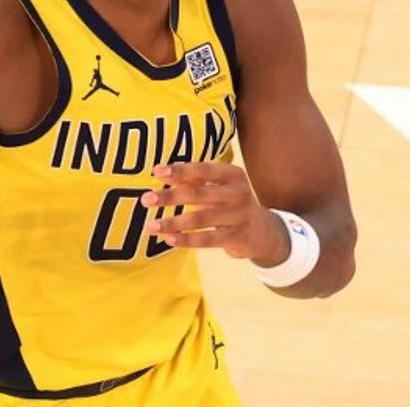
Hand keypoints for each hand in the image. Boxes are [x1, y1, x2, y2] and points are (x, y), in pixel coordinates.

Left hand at [141, 162, 290, 265]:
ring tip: (150, 226)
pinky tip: (168, 239)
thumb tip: (158, 171)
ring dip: (173, 222)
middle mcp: (239, 193)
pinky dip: (186, 239)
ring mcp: (240, 216)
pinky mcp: (238, 237)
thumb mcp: (216, 186)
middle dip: (170, 197)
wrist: (263, 231)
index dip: (179, 170)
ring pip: (201, 219)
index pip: (203, 169)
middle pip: (198, 193)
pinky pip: (208, 240)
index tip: (156, 172)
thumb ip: (191, 178)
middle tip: (146, 199)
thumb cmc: (229, 202)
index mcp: (232, 175)